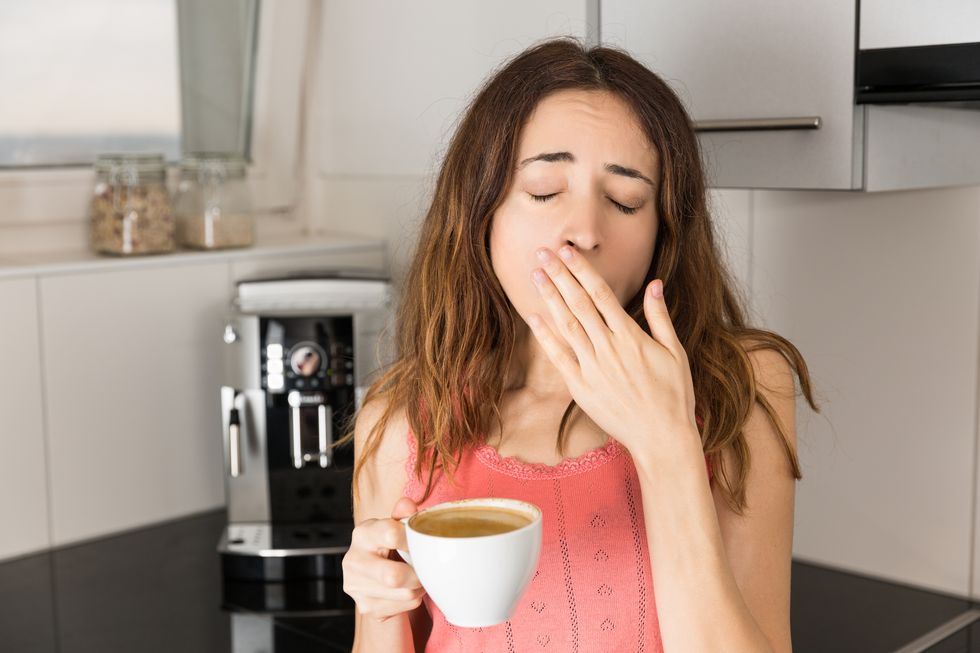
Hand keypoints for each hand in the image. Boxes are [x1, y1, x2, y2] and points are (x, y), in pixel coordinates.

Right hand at [342, 496, 426, 621]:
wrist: (372, 575)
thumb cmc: (388, 545)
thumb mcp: (394, 525)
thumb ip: (403, 514)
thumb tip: (407, 504)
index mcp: (362, 534)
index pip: (391, 534)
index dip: (414, 539)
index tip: (422, 542)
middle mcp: (353, 561)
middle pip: (393, 576)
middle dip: (417, 573)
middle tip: (424, 568)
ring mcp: (356, 587)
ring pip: (405, 593)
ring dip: (419, 586)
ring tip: (417, 576)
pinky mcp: (366, 607)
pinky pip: (404, 606)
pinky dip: (414, 598)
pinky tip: (408, 588)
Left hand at [526, 245, 698, 457]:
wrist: (661, 438)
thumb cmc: (673, 395)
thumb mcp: (675, 352)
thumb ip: (659, 317)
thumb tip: (655, 284)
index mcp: (631, 336)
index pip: (601, 294)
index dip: (581, 270)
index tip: (567, 250)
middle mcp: (608, 348)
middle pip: (578, 303)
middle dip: (559, 275)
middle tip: (542, 252)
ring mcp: (592, 368)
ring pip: (566, 325)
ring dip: (549, 298)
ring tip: (535, 275)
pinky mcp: (581, 387)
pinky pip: (558, 357)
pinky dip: (545, 336)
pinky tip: (533, 316)